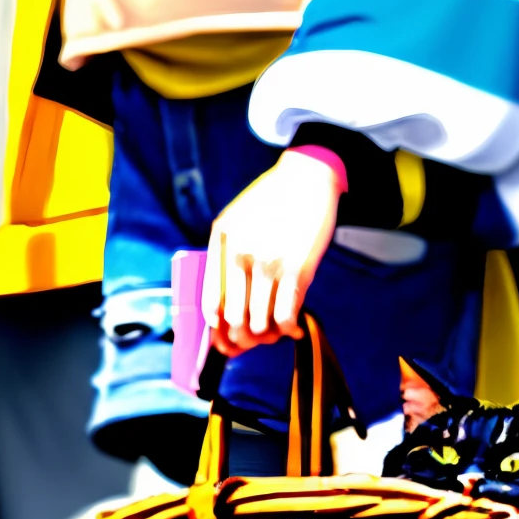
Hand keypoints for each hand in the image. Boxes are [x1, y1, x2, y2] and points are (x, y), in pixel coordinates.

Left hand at [203, 149, 342, 356]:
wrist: (308, 177)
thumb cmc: (271, 202)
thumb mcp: (235, 220)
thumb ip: (224, 255)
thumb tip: (222, 302)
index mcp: (221, 242)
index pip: (210, 301)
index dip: (216, 330)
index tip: (223, 340)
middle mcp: (241, 255)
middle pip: (234, 318)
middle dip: (242, 339)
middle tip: (252, 341)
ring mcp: (269, 263)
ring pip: (260, 322)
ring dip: (268, 337)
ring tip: (275, 333)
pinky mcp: (298, 269)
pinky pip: (287, 315)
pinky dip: (289, 330)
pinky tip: (294, 329)